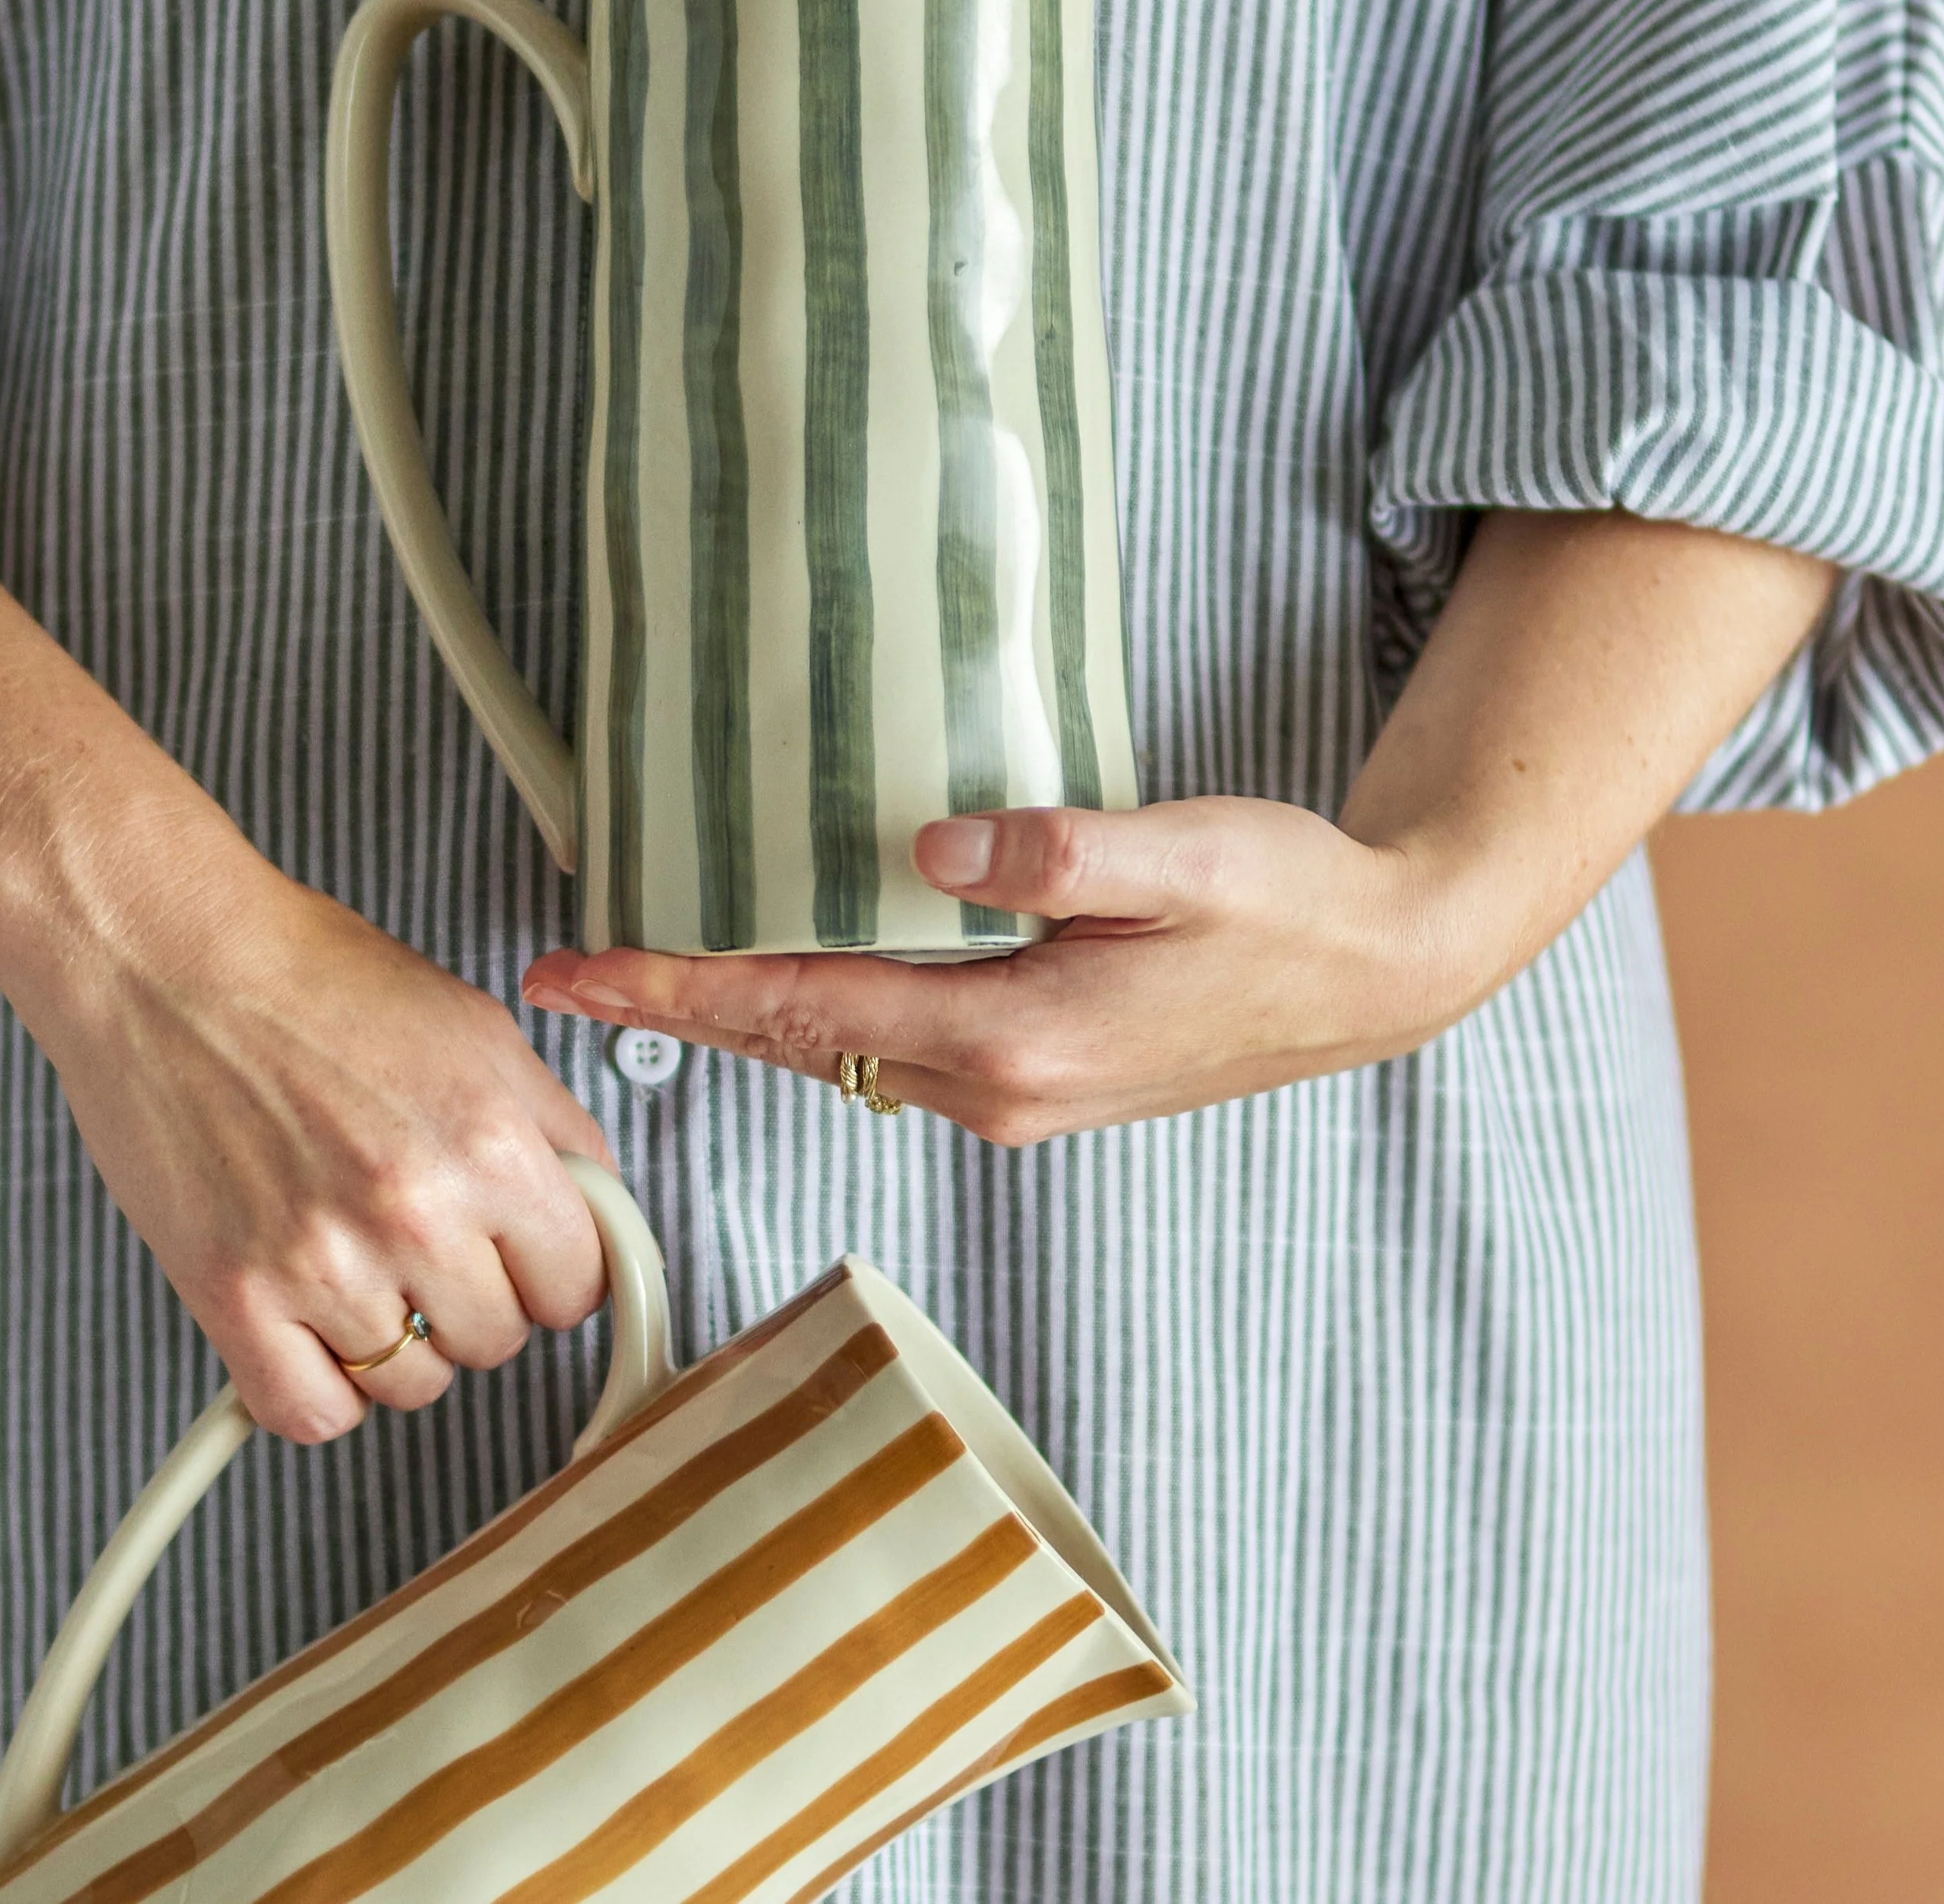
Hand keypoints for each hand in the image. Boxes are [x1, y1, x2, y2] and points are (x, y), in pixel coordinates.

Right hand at [13, 851, 611, 1443]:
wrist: (168, 960)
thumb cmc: (312, 978)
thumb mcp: (477, 1030)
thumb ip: (555, 1129)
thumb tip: (598, 1209)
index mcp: (490, 1141)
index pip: (581, 1285)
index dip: (555, 1269)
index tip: (524, 1255)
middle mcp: (415, 1211)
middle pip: (499, 1340)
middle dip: (476, 1297)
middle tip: (428, 1237)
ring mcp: (321, 1262)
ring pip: (412, 1384)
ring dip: (397, 1340)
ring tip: (360, 1257)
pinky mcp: (231, 1296)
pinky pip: (310, 1414)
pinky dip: (321, 1388)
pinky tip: (314, 1326)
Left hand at [521, 800, 1486, 1145]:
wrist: (1373, 974)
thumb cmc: (1286, 906)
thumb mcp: (1182, 856)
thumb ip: (1055, 852)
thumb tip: (927, 848)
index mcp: (1014, 1041)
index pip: (803, 1011)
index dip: (678, 988)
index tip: (577, 969)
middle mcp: (997, 1090)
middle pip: (798, 1046)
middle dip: (680, 1008)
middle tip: (570, 969)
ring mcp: (1016, 1096)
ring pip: (840, 1055)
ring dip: (745, 1015)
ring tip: (654, 967)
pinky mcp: (1039, 1078)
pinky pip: (890, 1050)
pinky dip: (820, 1015)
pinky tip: (794, 971)